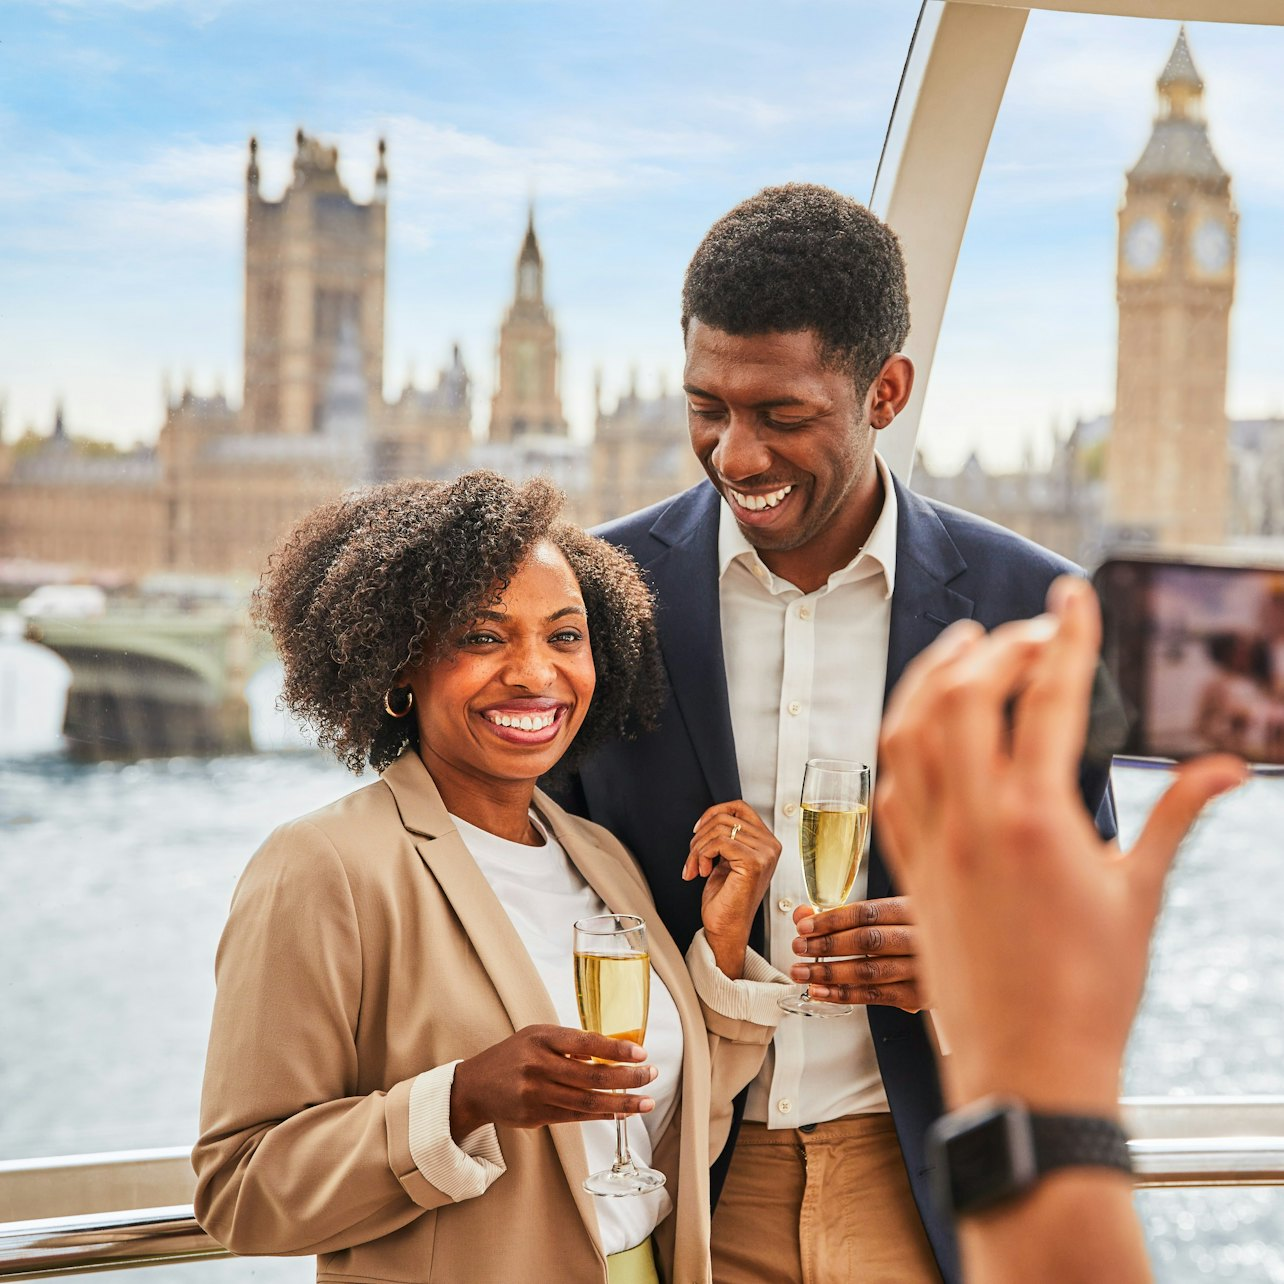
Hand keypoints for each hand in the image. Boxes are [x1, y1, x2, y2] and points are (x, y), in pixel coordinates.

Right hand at [450, 1024, 656, 1140]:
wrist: (475, 1086)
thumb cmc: (513, 1055)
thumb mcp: (537, 1036)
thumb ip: (569, 1042)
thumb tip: (612, 1051)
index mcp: (541, 1038)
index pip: (586, 1042)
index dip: (616, 1050)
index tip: (641, 1053)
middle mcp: (538, 1065)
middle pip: (591, 1076)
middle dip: (627, 1078)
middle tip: (651, 1076)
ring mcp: (536, 1093)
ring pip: (587, 1102)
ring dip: (621, 1103)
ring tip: (646, 1102)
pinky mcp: (535, 1116)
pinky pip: (576, 1117)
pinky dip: (602, 1115)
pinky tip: (621, 1112)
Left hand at [683, 799, 780, 978]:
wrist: (725, 929)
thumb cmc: (725, 898)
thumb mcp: (727, 858)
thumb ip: (727, 836)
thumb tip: (711, 817)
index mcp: (766, 842)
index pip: (739, 807)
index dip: (713, 813)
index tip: (697, 830)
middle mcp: (770, 846)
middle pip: (725, 817)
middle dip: (700, 836)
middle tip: (693, 858)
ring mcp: (765, 853)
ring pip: (719, 829)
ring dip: (697, 848)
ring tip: (696, 867)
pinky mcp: (754, 862)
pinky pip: (719, 842)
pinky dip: (701, 855)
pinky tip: (702, 872)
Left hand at [789, 897, 923, 1010]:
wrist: (959, 958)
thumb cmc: (914, 933)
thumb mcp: (886, 915)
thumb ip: (843, 915)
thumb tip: (802, 914)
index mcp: (912, 910)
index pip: (867, 913)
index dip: (832, 920)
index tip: (804, 926)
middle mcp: (920, 938)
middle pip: (867, 941)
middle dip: (827, 945)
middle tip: (799, 948)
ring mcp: (922, 969)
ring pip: (869, 971)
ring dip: (829, 973)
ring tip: (802, 972)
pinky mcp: (919, 996)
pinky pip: (875, 995)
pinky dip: (843, 994)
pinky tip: (820, 991)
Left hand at [875, 576, 1245, 1113]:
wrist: (1027, 1065)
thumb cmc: (1094, 989)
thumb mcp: (1142, 894)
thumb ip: (1178, 817)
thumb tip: (1227, 766)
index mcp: (1038, 818)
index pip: (1046, 698)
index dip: (1062, 635)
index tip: (1071, 594)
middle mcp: (973, 818)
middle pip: (964, 696)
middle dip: (998, 647)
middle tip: (1032, 632)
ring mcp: (931, 840)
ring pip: (909, 729)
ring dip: (933, 677)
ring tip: (966, 650)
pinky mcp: (908, 865)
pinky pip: (890, 781)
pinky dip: (903, 737)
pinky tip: (926, 724)